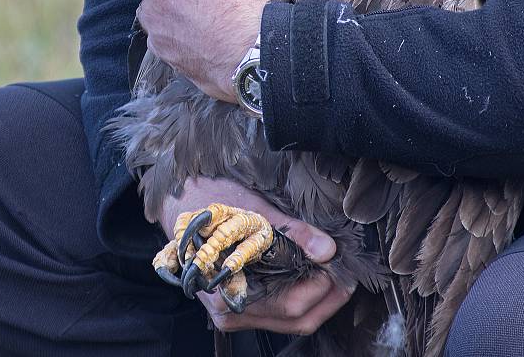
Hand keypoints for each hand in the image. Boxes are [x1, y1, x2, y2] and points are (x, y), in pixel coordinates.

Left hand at [140, 0, 274, 101]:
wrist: (251, 56)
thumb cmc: (241, 3)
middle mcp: (149, 5)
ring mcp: (156, 34)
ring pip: (161, 14)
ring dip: (177, 10)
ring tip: (206, 10)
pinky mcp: (167, 57)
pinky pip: (169, 39)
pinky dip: (183, 35)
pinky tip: (204, 32)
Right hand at [160, 177, 352, 334]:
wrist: (174, 203)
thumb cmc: (206, 203)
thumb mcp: (251, 209)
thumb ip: (291, 232)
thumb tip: (327, 250)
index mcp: (229, 290)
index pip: (292, 304)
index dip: (325, 288)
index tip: (344, 265)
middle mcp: (229, 309)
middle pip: (295, 319)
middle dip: (328, 298)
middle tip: (349, 273)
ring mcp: (231, 311)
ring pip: (288, 320)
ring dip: (317, 300)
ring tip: (334, 274)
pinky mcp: (234, 304)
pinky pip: (275, 312)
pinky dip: (298, 298)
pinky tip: (309, 277)